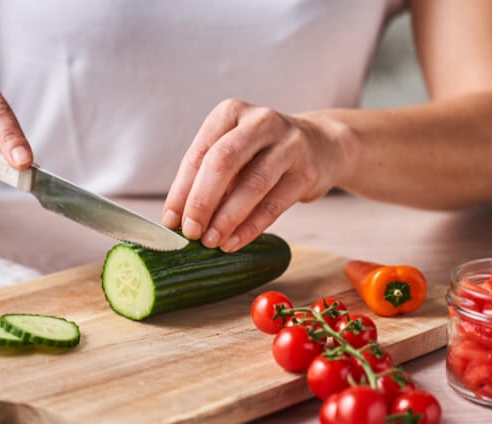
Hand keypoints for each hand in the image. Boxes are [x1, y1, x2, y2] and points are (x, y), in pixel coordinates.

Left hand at [162, 99, 351, 251]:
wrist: (321, 145)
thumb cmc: (261, 153)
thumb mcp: (233, 152)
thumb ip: (206, 178)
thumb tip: (177, 219)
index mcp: (231, 113)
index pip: (199, 154)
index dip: (181, 190)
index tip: (170, 221)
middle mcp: (260, 122)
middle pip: (223, 162)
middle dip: (202, 201)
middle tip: (190, 232)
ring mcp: (288, 144)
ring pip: (251, 185)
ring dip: (226, 218)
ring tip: (210, 241)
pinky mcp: (307, 172)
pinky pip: (273, 205)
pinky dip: (249, 228)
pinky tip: (233, 242)